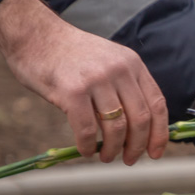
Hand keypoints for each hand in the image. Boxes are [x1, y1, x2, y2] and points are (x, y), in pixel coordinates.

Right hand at [0, 0, 169, 164]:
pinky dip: (88, 145)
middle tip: (129, 160)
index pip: (157, 104)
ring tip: (106, 157)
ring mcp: (96, 80)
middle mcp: (119, 71)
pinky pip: (87, 129)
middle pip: (140, 119)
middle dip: (138, 146)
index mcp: (133, 64)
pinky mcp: (72, 91)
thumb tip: (139, 128)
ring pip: (116, 127)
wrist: (35, 34)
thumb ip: (126, 86)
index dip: (159, 133)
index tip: (155, 153)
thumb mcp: (109, 61)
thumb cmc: (71, 55)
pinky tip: (86, 150)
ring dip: (113, 149)